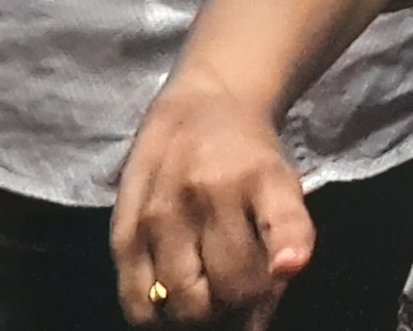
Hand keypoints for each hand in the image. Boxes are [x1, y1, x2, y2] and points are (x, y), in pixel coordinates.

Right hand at [114, 72, 315, 326]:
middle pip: (232, 287)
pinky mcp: (124, 229)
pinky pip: (137, 301)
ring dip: (200, 314)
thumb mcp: (284, 185)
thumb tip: (257, 322)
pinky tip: (170, 303)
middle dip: (241, 306)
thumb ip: (284, 244)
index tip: (287, 267)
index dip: (288, 251)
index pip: (282, 220)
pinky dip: (156, 317)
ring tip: (206, 296)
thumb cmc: (249, 158)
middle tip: (238, 294)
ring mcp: (162, 213)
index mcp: (265, 181)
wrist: (202, 104)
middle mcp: (211, 194)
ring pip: (184, 302)